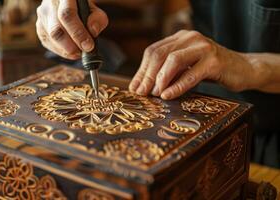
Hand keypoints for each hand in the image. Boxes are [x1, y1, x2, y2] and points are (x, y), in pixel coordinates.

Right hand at [36, 0, 107, 59]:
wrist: (67, 4)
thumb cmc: (82, 7)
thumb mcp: (94, 9)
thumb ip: (98, 19)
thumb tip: (92, 32)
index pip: (67, 15)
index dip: (78, 33)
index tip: (88, 46)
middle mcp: (49, 5)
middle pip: (55, 30)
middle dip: (70, 46)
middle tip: (83, 53)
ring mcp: (42, 16)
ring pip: (51, 38)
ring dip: (67, 50)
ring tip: (79, 52)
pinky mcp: (40, 27)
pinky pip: (48, 44)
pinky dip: (61, 51)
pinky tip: (71, 51)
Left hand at [129, 30, 261, 99]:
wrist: (243, 69)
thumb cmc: (210, 70)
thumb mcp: (185, 69)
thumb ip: (166, 73)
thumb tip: (141, 86)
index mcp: (180, 38)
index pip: (153, 51)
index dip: (142, 70)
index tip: (135, 88)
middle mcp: (190, 38)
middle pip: (159, 54)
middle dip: (148, 76)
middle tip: (141, 93)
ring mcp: (203, 47)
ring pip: (173, 60)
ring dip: (160, 79)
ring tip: (154, 94)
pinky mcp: (215, 61)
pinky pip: (191, 74)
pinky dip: (177, 86)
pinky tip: (168, 95)